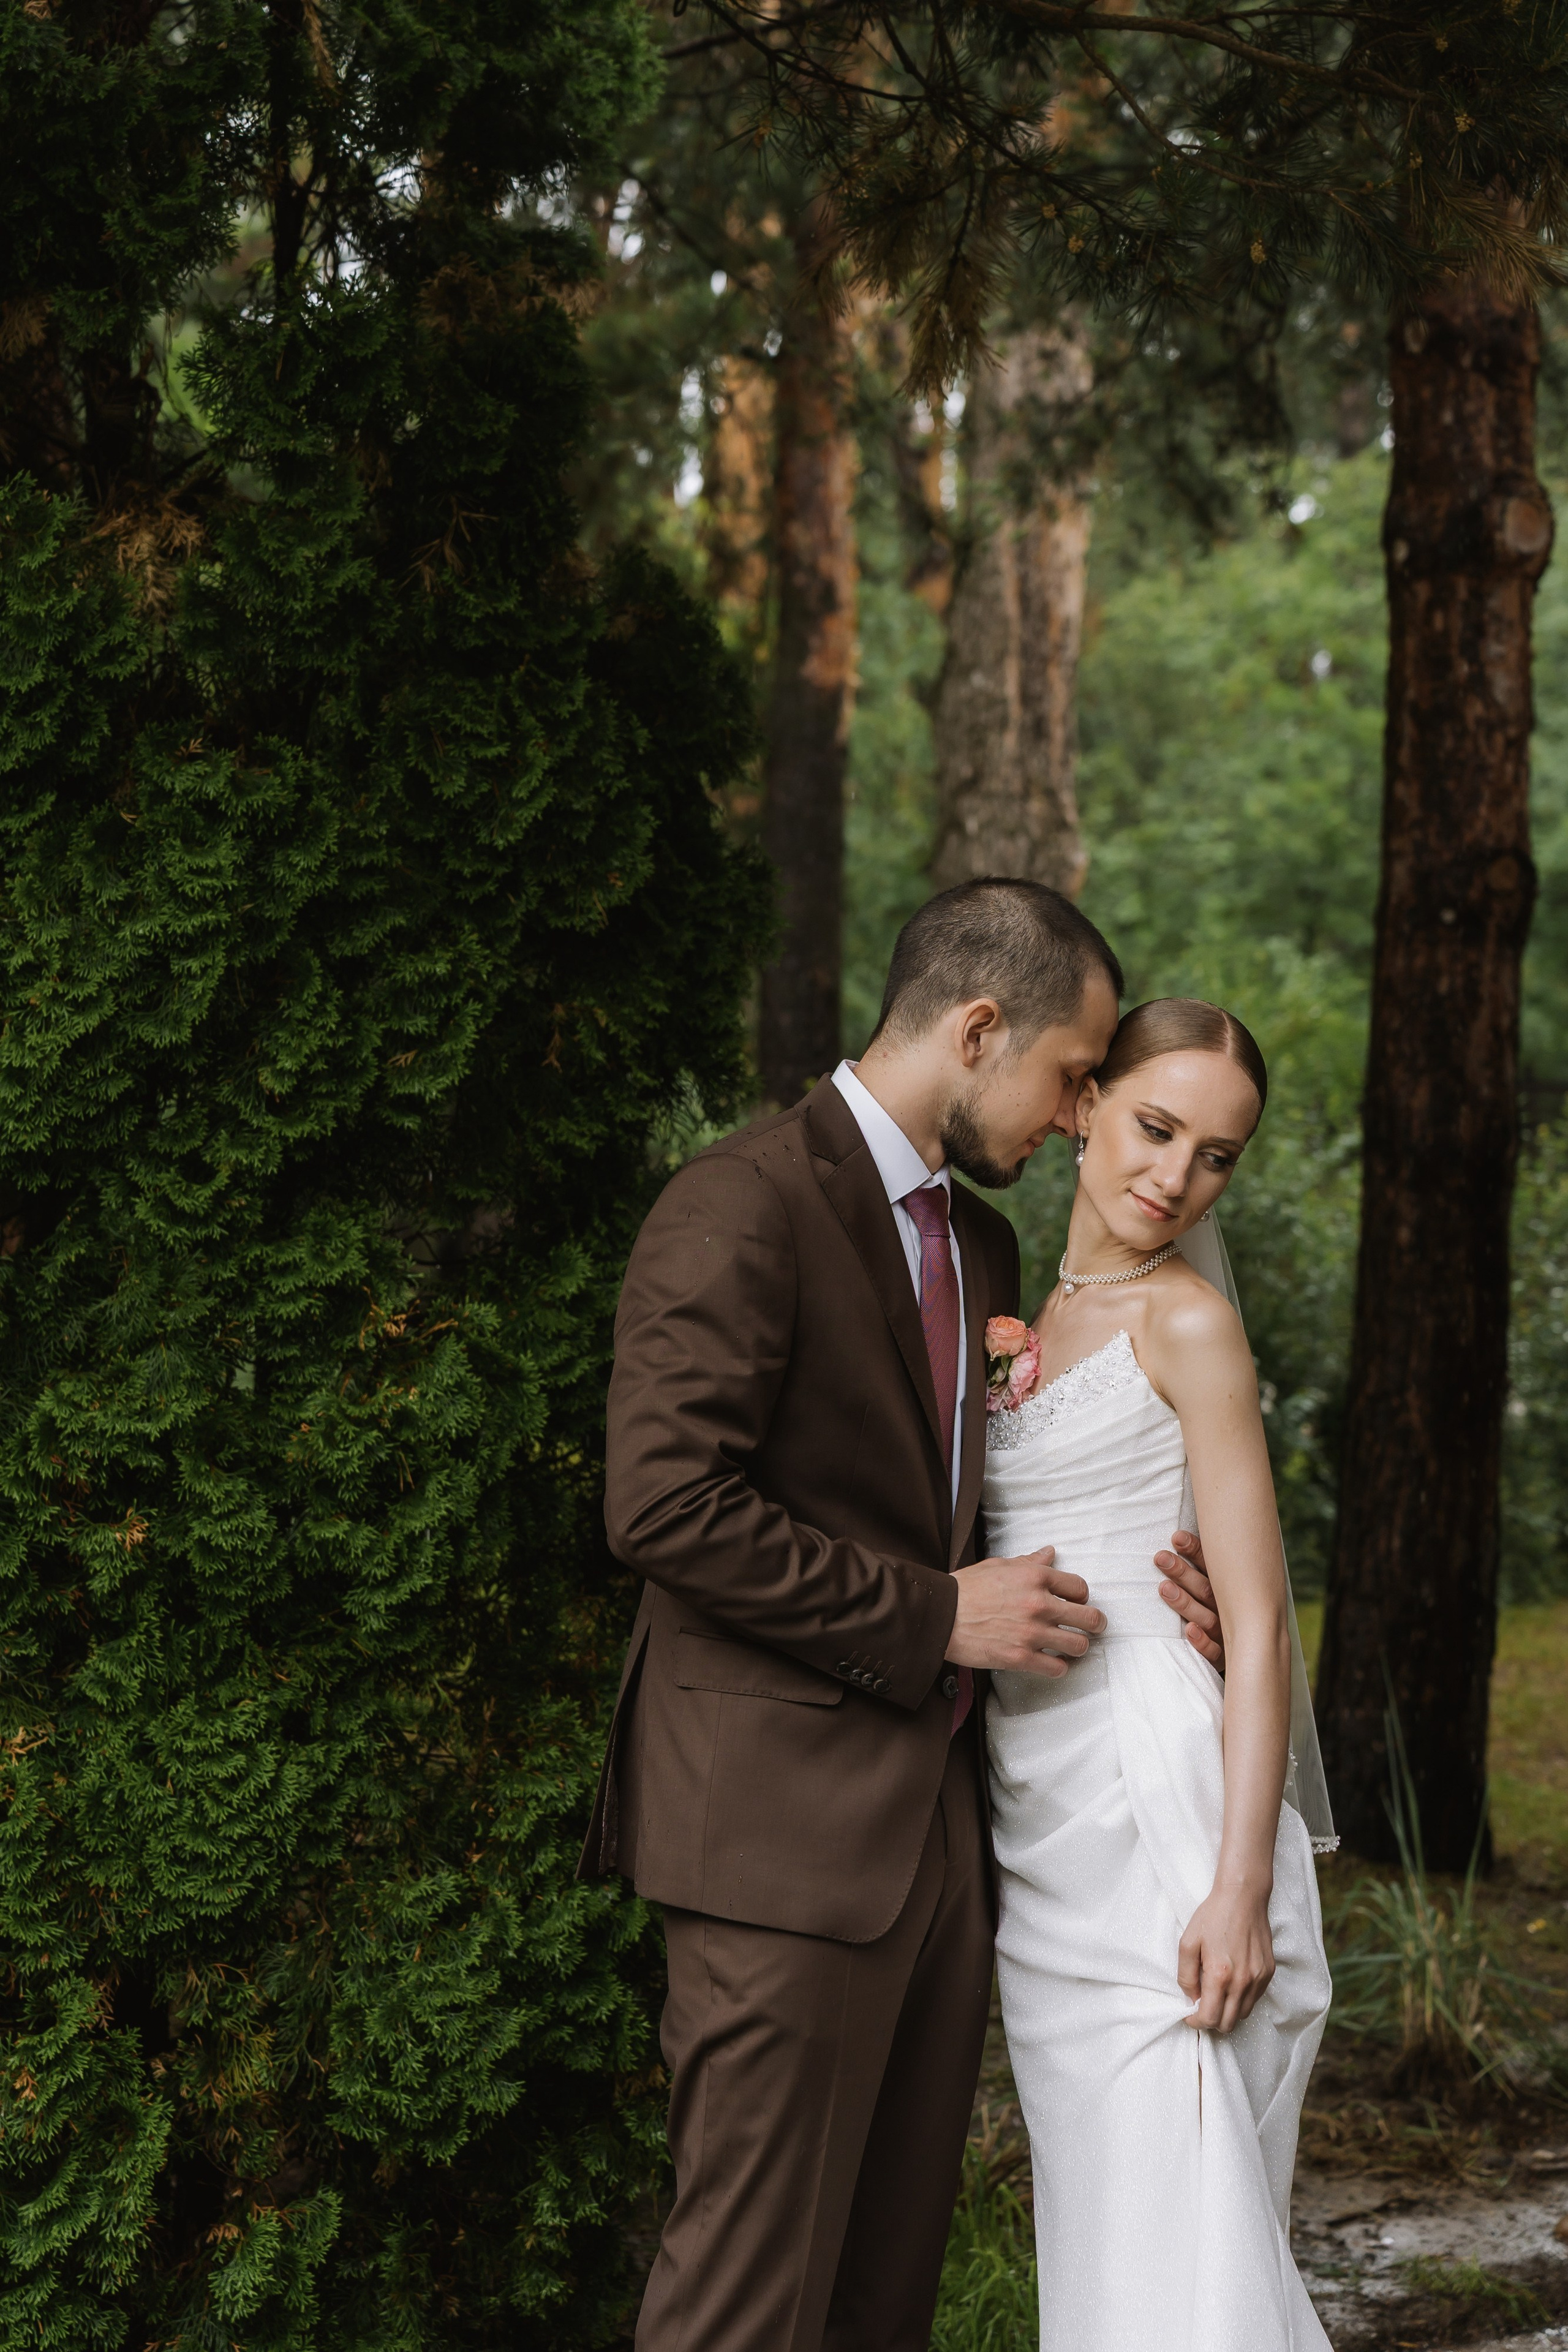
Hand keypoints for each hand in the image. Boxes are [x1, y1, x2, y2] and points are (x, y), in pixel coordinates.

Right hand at [946, 1548, 1105, 1674]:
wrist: (940, 1615)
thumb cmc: (965, 1588)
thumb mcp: (998, 1565)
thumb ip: (1029, 1562)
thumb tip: (1050, 1553)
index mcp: (1035, 1577)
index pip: (1080, 1587)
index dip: (1082, 1597)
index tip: (1078, 1603)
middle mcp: (1039, 1604)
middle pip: (1090, 1618)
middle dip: (1095, 1624)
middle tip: (1092, 1628)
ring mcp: (1032, 1632)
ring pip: (1078, 1645)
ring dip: (1076, 1647)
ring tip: (1068, 1647)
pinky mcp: (1021, 1657)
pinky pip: (1057, 1668)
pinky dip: (1058, 1667)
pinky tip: (1051, 1662)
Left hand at [1155, 1529, 1224, 1670]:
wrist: (1253, 1660)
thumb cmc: (1225, 1618)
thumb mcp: (1219, 1591)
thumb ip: (1208, 1568)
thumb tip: (1180, 1537)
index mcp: (1229, 1591)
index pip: (1213, 1568)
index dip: (1195, 1551)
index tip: (1176, 1537)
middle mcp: (1230, 1611)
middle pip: (1206, 1590)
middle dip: (1183, 1572)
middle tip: (1161, 1558)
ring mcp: (1228, 1635)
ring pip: (1207, 1618)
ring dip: (1185, 1603)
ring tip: (1164, 1588)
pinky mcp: (1224, 1659)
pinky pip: (1214, 1652)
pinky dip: (1202, 1641)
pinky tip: (1189, 1630)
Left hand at [1178, 1881, 1274, 2033]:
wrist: (1243, 1897)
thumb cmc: (1213, 1916)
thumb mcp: (1187, 1943)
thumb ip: (1185, 1976)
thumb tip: (1191, 1999)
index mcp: (1219, 1975)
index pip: (1209, 2018)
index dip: (1196, 2022)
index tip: (1189, 2015)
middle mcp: (1242, 1981)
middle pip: (1228, 2024)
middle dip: (1211, 2021)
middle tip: (1201, 2006)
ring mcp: (1259, 1978)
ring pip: (1242, 2015)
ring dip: (1228, 2012)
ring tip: (1217, 1996)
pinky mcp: (1268, 1973)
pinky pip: (1254, 1999)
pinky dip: (1241, 2000)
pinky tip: (1232, 1984)